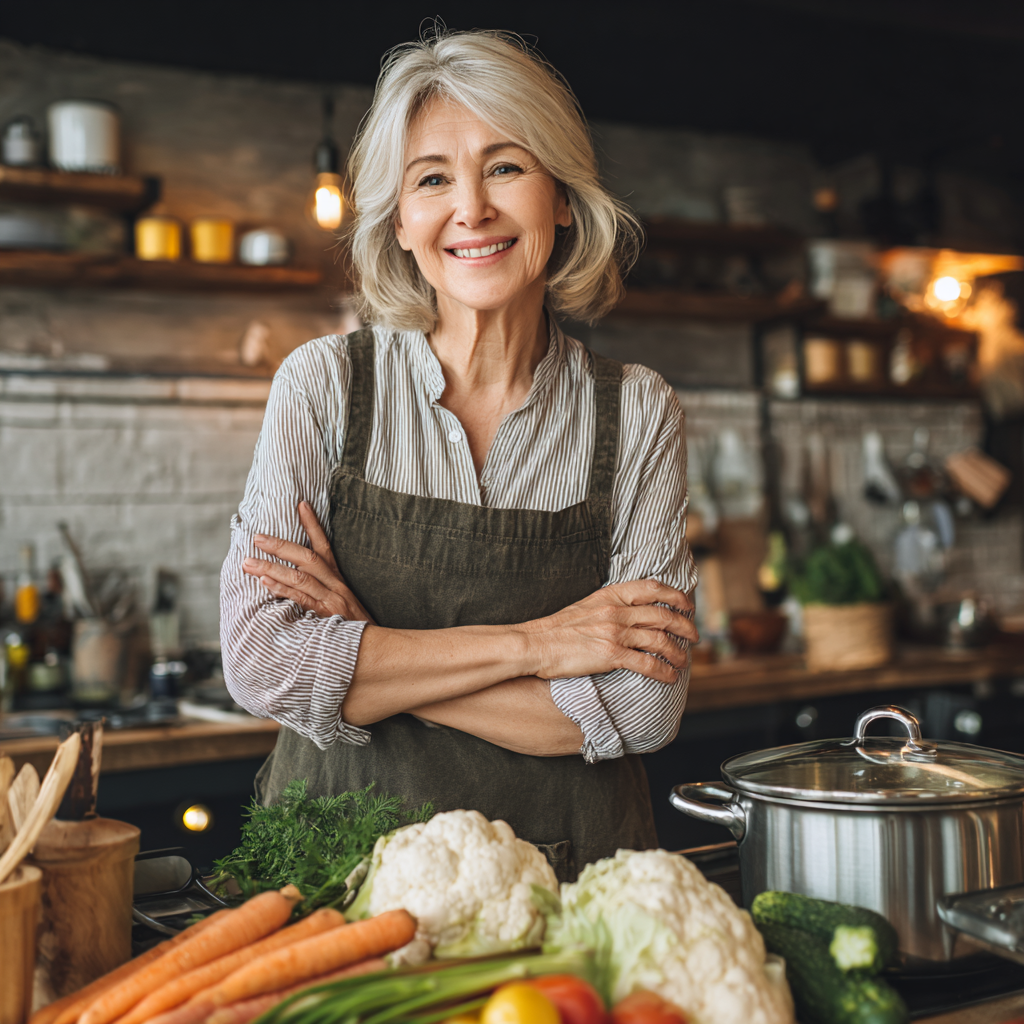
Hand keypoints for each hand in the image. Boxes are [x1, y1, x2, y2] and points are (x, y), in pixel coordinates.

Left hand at [242, 501, 375, 622]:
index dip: (312, 525)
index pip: (324, 546)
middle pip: (307, 558)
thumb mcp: (342, 602)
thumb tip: (294, 578)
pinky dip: (282, 589)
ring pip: (300, 577)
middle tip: (258, 537)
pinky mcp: (326, 616)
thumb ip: (321, 590)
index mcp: (337, 579)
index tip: (301, 504)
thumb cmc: (352, 624)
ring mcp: (331, 600)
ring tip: (249, 562)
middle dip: (281, 546)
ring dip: (272, 567)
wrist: (373, 646)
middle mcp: (335, 585)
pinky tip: (265, 582)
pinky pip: (301, 599)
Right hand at [515, 578, 696, 683]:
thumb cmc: (556, 629)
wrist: (535, 643)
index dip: (675, 596)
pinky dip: (663, 671)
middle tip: (694, 636)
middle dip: (685, 627)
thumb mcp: (586, 606)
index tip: (687, 606)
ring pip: (660, 640)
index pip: (652, 588)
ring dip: (677, 653)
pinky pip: (647, 664)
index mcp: (610, 595)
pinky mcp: (611, 655)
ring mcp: (614, 632)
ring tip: (683, 662)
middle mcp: (616, 611)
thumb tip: (631, 614)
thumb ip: (610, 606)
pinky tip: (670, 677)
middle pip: (663, 615)